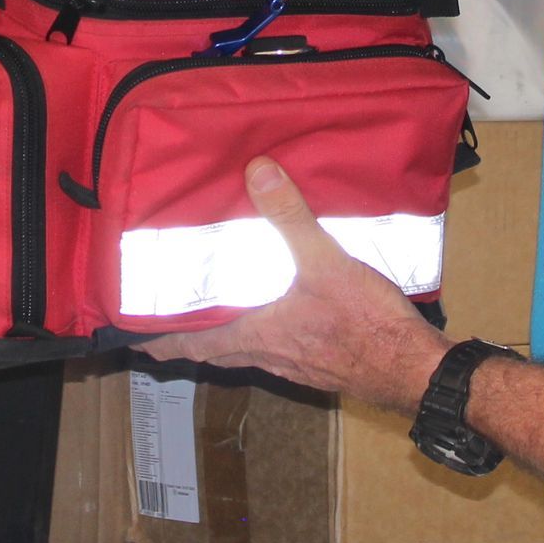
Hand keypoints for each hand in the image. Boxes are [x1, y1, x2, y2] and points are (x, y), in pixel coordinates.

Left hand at [137, 158, 449, 413]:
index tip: (133, 339)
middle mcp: (268, 355)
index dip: (161, 341)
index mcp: (257, 335)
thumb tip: (257, 173)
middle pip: (215, 351)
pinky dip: (265, 333)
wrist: (411, 369)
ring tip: (219, 309)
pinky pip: (278, 349)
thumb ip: (290, 217)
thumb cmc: (365, 324)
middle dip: (189, 336)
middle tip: (169, 318)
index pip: (193, 344)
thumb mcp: (325, 261)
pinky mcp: (321, 362)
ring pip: (246, 351)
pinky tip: (282, 313)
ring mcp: (295, 363)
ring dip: (227, 334)